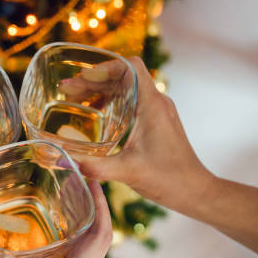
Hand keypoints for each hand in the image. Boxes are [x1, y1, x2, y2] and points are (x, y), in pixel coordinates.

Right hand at [0, 182, 111, 257]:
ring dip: (81, 223)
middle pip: (97, 238)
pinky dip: (67, 239)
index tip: (94, 180)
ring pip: (85, 249)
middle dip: (93, 208)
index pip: (102, 236)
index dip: (102, 206)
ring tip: (64, 198)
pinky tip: (44, 231)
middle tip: (77, 182)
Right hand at [78, 57, 214, 208]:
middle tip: (66, 90)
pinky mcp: (156, 120)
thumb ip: (93, 166)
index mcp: (152, 106)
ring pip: (125, 87)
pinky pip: (130, 100)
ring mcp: (157, 110)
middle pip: (122, 76)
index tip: (82, 78)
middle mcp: (156, 102)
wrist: (195, 191)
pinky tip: (94, 114)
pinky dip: (110, 101)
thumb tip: (62, 161)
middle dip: (93, 79)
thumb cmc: (169, 179)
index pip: (130, 67)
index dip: (103, 67)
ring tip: (74, 99)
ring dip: (99, 89)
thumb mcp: (127, 172)